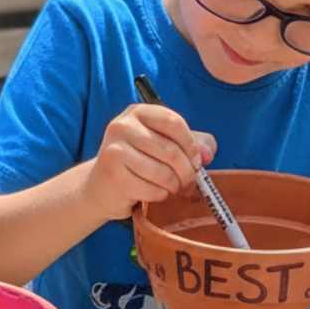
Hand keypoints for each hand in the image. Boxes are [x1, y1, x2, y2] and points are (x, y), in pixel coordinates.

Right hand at [87, 103, 216, 220]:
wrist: (102, 186)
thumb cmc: (138, 163)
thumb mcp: (164, 144)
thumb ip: (192, 143)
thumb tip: (208, 153)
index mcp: (138, 112)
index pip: (174, 122)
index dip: (191, 145)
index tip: (197, 161)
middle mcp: (122, 126)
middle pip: (171, 151)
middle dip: (187, 172)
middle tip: (189, 182)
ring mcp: (115, 151)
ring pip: (163, 173)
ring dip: (174, 186)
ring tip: (172, 188)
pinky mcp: (113, 176)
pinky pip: (152, 190)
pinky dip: (160, 196)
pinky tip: (154, 193)